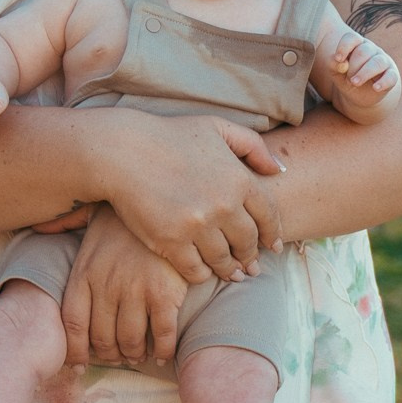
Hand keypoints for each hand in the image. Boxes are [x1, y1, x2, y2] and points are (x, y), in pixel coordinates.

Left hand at [61, 209, 196, 365]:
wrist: (165, 198)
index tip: (81, 363)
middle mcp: (106, 285)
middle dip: (110, 355)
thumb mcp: (88, 215)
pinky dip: (161, 350)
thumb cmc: (127, 213)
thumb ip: (63, 225)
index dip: (75, 351)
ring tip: (138, 354)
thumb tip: (36, 227)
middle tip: (118, 357)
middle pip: (102, 338)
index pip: (72, 325)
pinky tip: (162, 353)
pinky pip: (161, 335)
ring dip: (134, 354)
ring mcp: (135, 290)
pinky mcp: (164, 293)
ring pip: (130, 341)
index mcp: (84, 273)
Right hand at [91, 110, 286, 279]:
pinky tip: (203, 272)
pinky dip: (202, 274)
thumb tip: (279, 169)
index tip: (273, 246)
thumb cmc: (168, 136)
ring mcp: (198, 226)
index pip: (269, 216)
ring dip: (230, 270)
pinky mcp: (171, 242)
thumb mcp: (216, 128)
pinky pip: (196, 270)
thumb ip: (252, 146)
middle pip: (248, 242)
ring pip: (224, 260)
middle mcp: (224, 205)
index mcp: (239, 179)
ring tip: (232, 274)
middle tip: (251, 266)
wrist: (122, 151)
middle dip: (251, 256)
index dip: (273, 234)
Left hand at [339, 38, 401, 104]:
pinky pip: (391, 76)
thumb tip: (340, 63)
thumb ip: (334, 66)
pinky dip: (383, 82)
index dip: (344, 46)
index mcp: (357, 45)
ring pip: (378, 62)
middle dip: (353, 66)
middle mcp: (372, 50)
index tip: (338, 59)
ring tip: (354, 83)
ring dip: (364, 73)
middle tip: (348, 80)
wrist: (362, 95)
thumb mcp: (336, 73)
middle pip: (363, 51)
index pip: (353, 38)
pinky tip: (375, 88)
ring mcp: (383, 62)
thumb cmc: (348, 78)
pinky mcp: (392, 75)